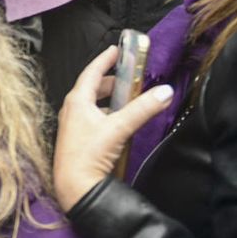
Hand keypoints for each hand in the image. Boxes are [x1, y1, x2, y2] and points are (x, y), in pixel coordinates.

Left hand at [53, 46, 173, 210]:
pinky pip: (93, 119)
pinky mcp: (78, 140)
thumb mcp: (119, 128)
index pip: (92, 72)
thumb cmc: (88, 155)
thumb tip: (164, 92)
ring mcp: (73, 125)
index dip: (105, 59)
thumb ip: (143, 109)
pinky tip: (118, 124)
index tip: (116, 50)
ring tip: (128, 100)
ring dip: (110, 100)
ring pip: (93, 104)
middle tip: (128, 77)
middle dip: (112, 81)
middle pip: (93, 88)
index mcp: (77, 101)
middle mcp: (72, 110)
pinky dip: (107, 115)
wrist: (74, 187)